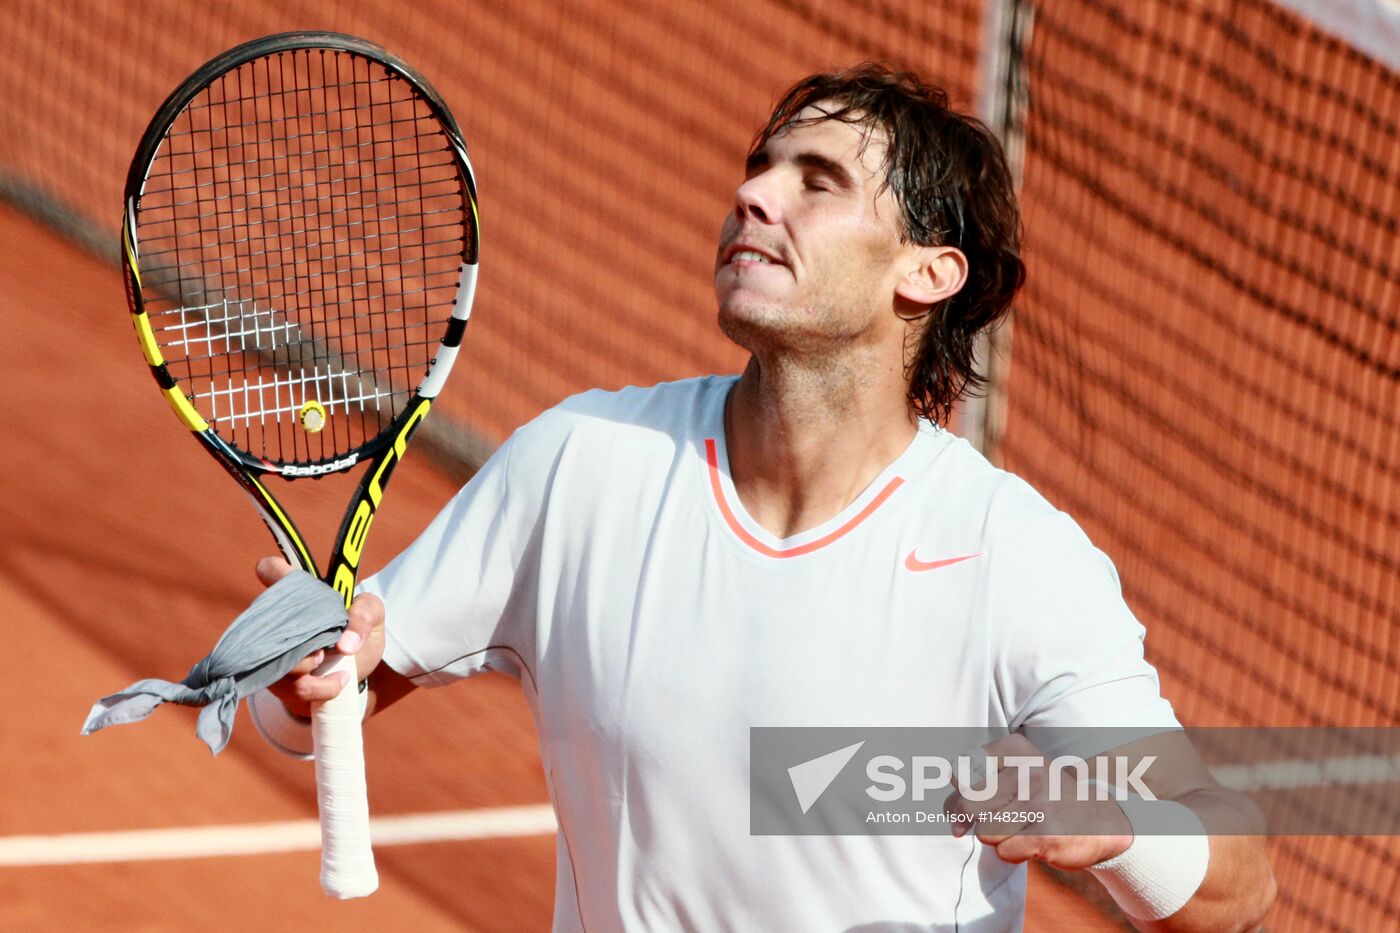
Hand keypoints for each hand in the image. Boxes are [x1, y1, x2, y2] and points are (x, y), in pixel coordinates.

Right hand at [255, 556, 386, 718]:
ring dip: (310, 664)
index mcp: (301, 595)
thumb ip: (365, 613)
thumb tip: (345, 644)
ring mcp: (274, 651)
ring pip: (283, 659)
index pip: (274, 572)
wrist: (357, 676)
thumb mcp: (373, 615)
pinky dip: (322, 687)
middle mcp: (279, 620)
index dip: (275, 571)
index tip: (279, 572)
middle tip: (322, 646)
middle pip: (275, 622)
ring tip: (329, 660)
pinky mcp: (277, 680)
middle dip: (304, 638)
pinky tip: (339, 679)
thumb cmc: (358, 635)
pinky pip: (293, 686)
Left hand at [945, 733, 1133, 870]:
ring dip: (998, 837)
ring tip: (1022, 828)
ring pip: (984, 831)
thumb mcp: (1014, 775)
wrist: (1099, 822)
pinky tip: (1032, 842)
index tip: (980, 797)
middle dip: (976, 818)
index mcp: (1016, 748)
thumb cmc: (1044, 798)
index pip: (961, 769)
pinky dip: (1013, 853)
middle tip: (1001, 816)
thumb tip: (955, 827)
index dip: (961, 791)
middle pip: (968, 803)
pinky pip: (1003, 851)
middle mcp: (1027, 770)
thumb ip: (974, 789)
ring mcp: (1037, 802)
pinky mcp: (1045, 834)